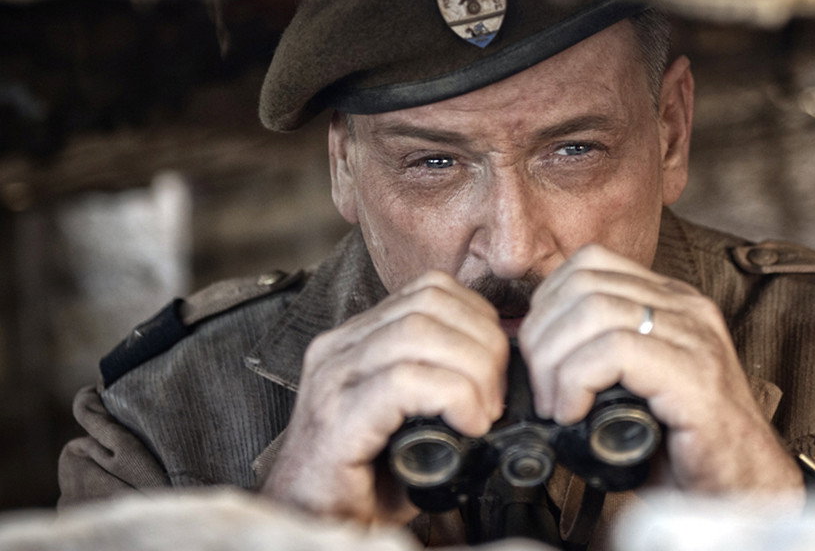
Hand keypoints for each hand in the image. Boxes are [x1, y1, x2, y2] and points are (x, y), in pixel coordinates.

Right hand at [258, 271, 507, 524]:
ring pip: (419, 332)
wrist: (312, 526)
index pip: (430, 289)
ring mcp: (332, 379)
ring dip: (471, 370)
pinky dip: (452, 396)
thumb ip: (441, 382)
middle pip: (429, 303)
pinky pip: (404, 380)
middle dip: (482, 344)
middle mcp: (338, 348)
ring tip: (483, 412)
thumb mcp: (410, 417)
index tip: (498, 365)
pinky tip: (467, 425)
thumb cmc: (366, 481)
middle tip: (496, 395)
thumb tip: (502, 374)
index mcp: (356, 339)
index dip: (478, 318)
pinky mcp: (335, 418)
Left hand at [517, 245, 801, 496]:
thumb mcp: (629, 382)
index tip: (536, 354)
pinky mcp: (696, 376)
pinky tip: (573, 415)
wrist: (743, 492)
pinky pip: (616, 351)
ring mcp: (696, 338)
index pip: (588, 263)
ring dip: (555, 363)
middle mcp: (686, 308)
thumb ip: (595, 353)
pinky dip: (577, 382)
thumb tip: (530, 353)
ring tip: (554, 406)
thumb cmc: (680, 446)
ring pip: (594, 311)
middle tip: (538, 389)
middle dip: (541, 336)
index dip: (546, 304)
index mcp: (669, 301)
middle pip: (584, 284)